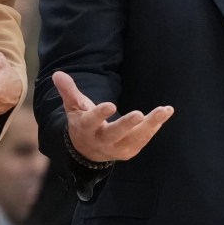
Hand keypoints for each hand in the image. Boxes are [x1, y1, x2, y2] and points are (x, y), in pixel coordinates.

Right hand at [52, 71, 172, 162]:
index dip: (100, 114)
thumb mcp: (74, 106)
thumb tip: (58, 74)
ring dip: (151, 124)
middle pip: (115, 134)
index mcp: (86, 129)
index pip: (92, 122)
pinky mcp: (130, 151)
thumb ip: (68, 90)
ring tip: (164, 110)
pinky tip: (165, 113)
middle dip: (127, 125)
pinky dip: (155, 126)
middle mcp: (101, 141)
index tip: (111, 105)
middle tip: (139, 113)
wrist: (88, 150)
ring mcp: (117, 148)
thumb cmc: (83, 122)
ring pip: (135, 138)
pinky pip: (143, 139)